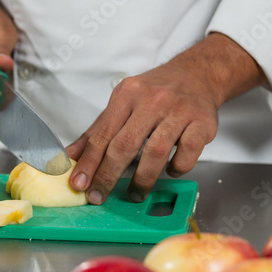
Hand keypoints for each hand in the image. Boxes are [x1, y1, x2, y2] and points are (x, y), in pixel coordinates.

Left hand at [67, 33, 264, 203]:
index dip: (89, 162)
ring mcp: (179, 111)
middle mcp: (152, 100)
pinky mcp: (202, 123)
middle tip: (99, 196)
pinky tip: (170, 171)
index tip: (79, 184)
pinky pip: (187, 153)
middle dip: (108, 175)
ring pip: (157, 151)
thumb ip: (97, 131)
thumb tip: (69, 157)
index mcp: (127, 94)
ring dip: (143, 179)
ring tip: (135, 193)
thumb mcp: (122, 104)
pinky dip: (177, 167)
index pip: (102, 134)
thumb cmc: (155, 93)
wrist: (197, 74)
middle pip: (125, 145)